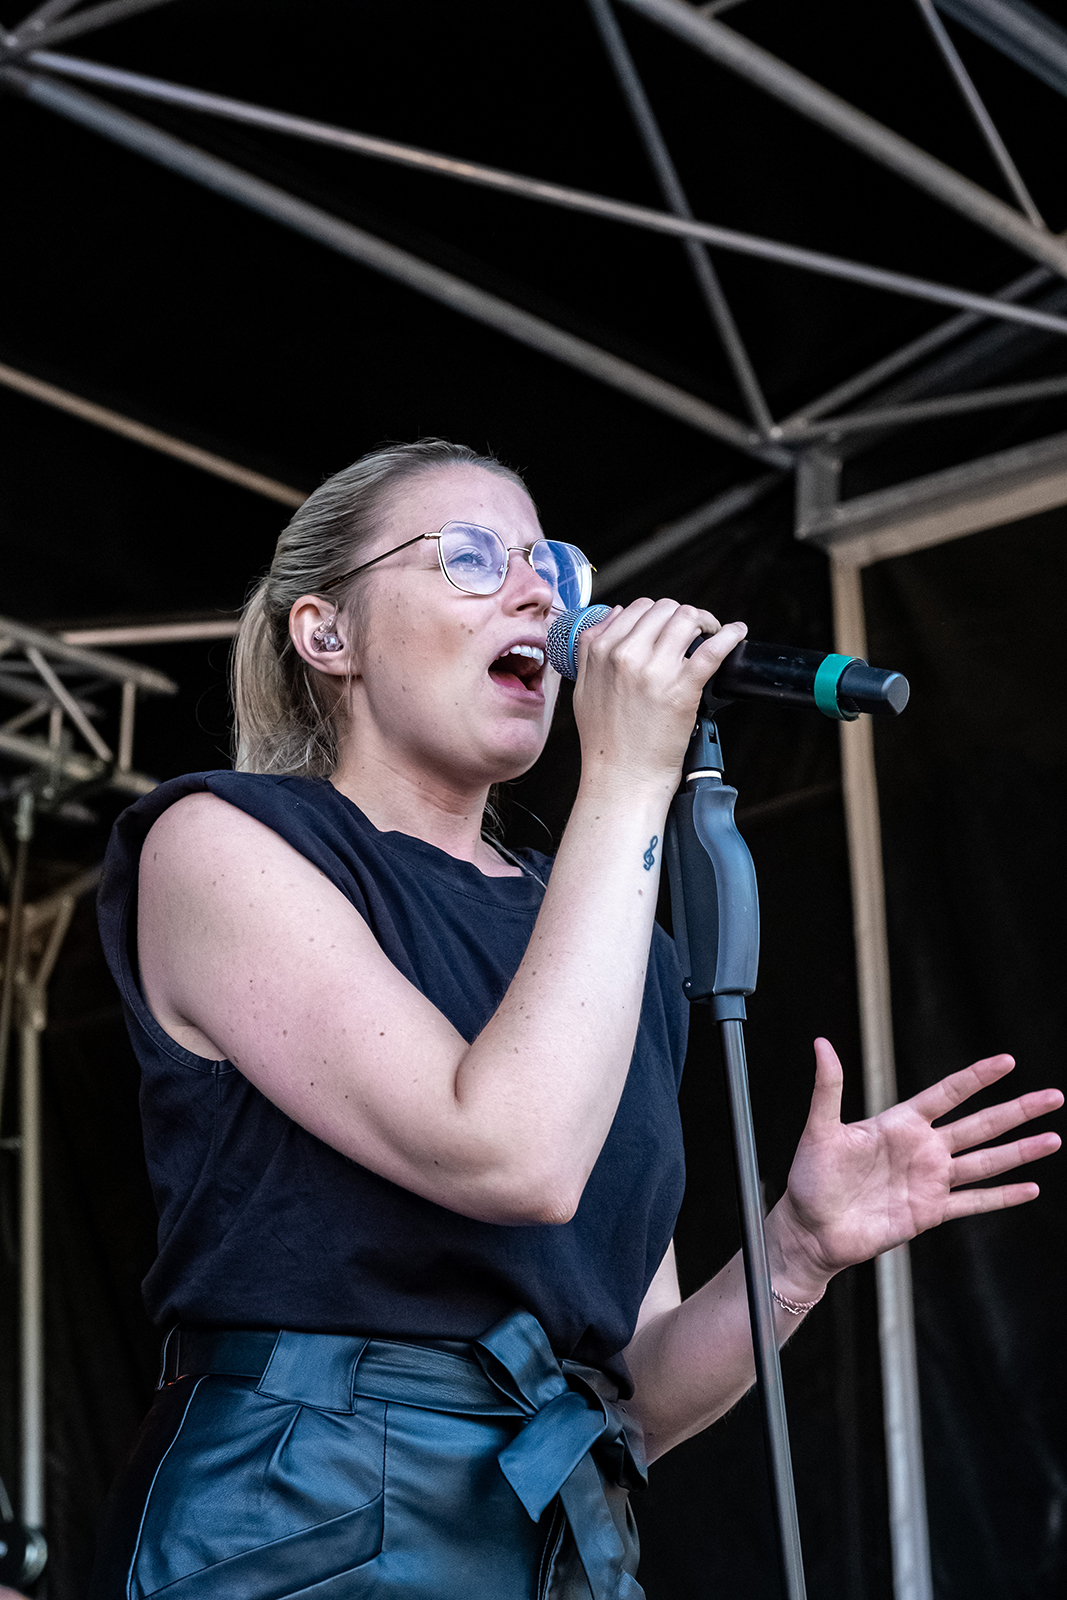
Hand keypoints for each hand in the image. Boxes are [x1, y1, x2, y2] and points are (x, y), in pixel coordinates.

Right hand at [572, 598, 746, 790]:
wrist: (622, 776)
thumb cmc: (605, 741)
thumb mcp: (583, 688)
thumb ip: (592, 647)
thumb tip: (616, 614)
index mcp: (600, 651)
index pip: (637, 608)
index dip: (658, 613)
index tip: (670, 625)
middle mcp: (626, 655)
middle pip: (665, 609)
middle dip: (683, 615)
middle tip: (694, 630)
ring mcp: (655, 670)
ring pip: (687, 619)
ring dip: (705, 621)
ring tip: (712, 633)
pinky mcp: (682, 688)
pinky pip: (713, 649)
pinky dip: (729, 635)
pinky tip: (736, 633)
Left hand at [774, 1039, 1061, 1288]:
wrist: (810, 1230)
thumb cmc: (810, 1179)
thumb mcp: (819, 1129)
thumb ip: (828, 1087)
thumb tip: (821, 1043)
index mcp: (900, 1124)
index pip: (948, 1094)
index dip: (977, 1077)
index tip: (1007, 1061)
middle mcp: (922, 1149)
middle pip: (980, 1124)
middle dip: (1018, 1110)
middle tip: (1054, 1096)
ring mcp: (930, 1181)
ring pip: (986, 1162)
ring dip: (1021, 1151)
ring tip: (1053, 1139)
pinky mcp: (930, 1212)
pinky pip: (974, 1202)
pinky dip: (1002, 1197)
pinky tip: (1030, 1188)